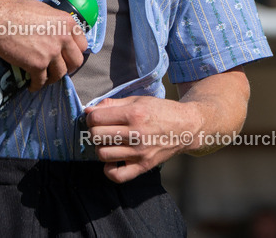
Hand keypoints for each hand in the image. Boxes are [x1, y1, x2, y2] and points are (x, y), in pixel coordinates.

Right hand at [0, 0, 87, 91]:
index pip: (82, 44)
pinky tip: (31, 86)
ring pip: (60, 74)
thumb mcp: (39, 6)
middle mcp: (63, 38)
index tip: (68, 57)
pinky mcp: (37, 65)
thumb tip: (46, 19)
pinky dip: (36, 85)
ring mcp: (51, 53)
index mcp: (67, 22)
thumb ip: (49, 17)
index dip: (75, 52)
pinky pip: (41, 81)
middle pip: (76, 62)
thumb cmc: (13, 8)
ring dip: (52, 78)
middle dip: (68, 68)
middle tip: (59, 70)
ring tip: (44, 79)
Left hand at [84, 95, 200, 182]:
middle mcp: (136, 134)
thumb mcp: (138, 100)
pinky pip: (117, 175)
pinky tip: (113, 159)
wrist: (186, 127)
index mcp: (134, 114)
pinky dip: (109, 169)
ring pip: (103, 154)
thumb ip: (112, 104)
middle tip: (101, 129)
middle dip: (94, 131)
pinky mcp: (144, 166)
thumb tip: (89, 110)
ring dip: (101, 148)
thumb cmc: (161, 111)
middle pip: (96, 136)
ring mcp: (140, 152)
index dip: (91, 116)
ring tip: (108, 142)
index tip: (96, 117)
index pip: (96, 118)